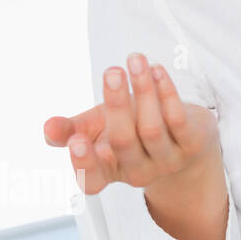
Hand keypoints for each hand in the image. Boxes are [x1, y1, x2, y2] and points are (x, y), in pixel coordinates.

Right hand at [44, 53, 220, 195]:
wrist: (185, 138)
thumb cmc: (132, 128)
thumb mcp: (97, 129)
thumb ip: (69, 130)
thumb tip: (48, 128)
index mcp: (109, 170)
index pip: (92, 179)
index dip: (83, 162)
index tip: (76, 139)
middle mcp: (138, 171)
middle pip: (123, 141)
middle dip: (116, 105)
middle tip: (111, 71)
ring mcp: (167, 160)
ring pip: (151, 127)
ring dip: (143, 89)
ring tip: (135, 60)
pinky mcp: (192, 145)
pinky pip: (178, 118)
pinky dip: (167, 92)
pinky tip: (157, 70)